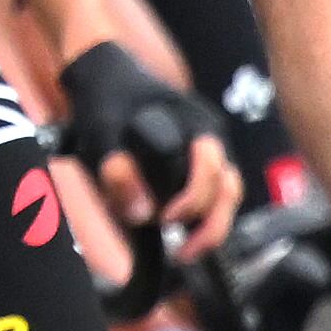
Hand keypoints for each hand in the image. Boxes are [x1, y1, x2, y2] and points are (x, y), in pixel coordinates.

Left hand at [58, 40, 237, 259]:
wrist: (111, 77)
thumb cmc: (108, 104)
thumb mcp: (101, 135)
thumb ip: (117, 173)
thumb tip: (143, 214)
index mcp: (196, 124)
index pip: (210, 170)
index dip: (192, 200)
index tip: (166, 220)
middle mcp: (213, 138)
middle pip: (229, 189)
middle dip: (210, 225)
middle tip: (183, 253)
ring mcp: (213, 150)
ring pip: (229, 195)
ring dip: (212, 226)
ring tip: (186, 251)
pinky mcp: (205, 163)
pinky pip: (218, 195)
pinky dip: (205, 217)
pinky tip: (184, 233)